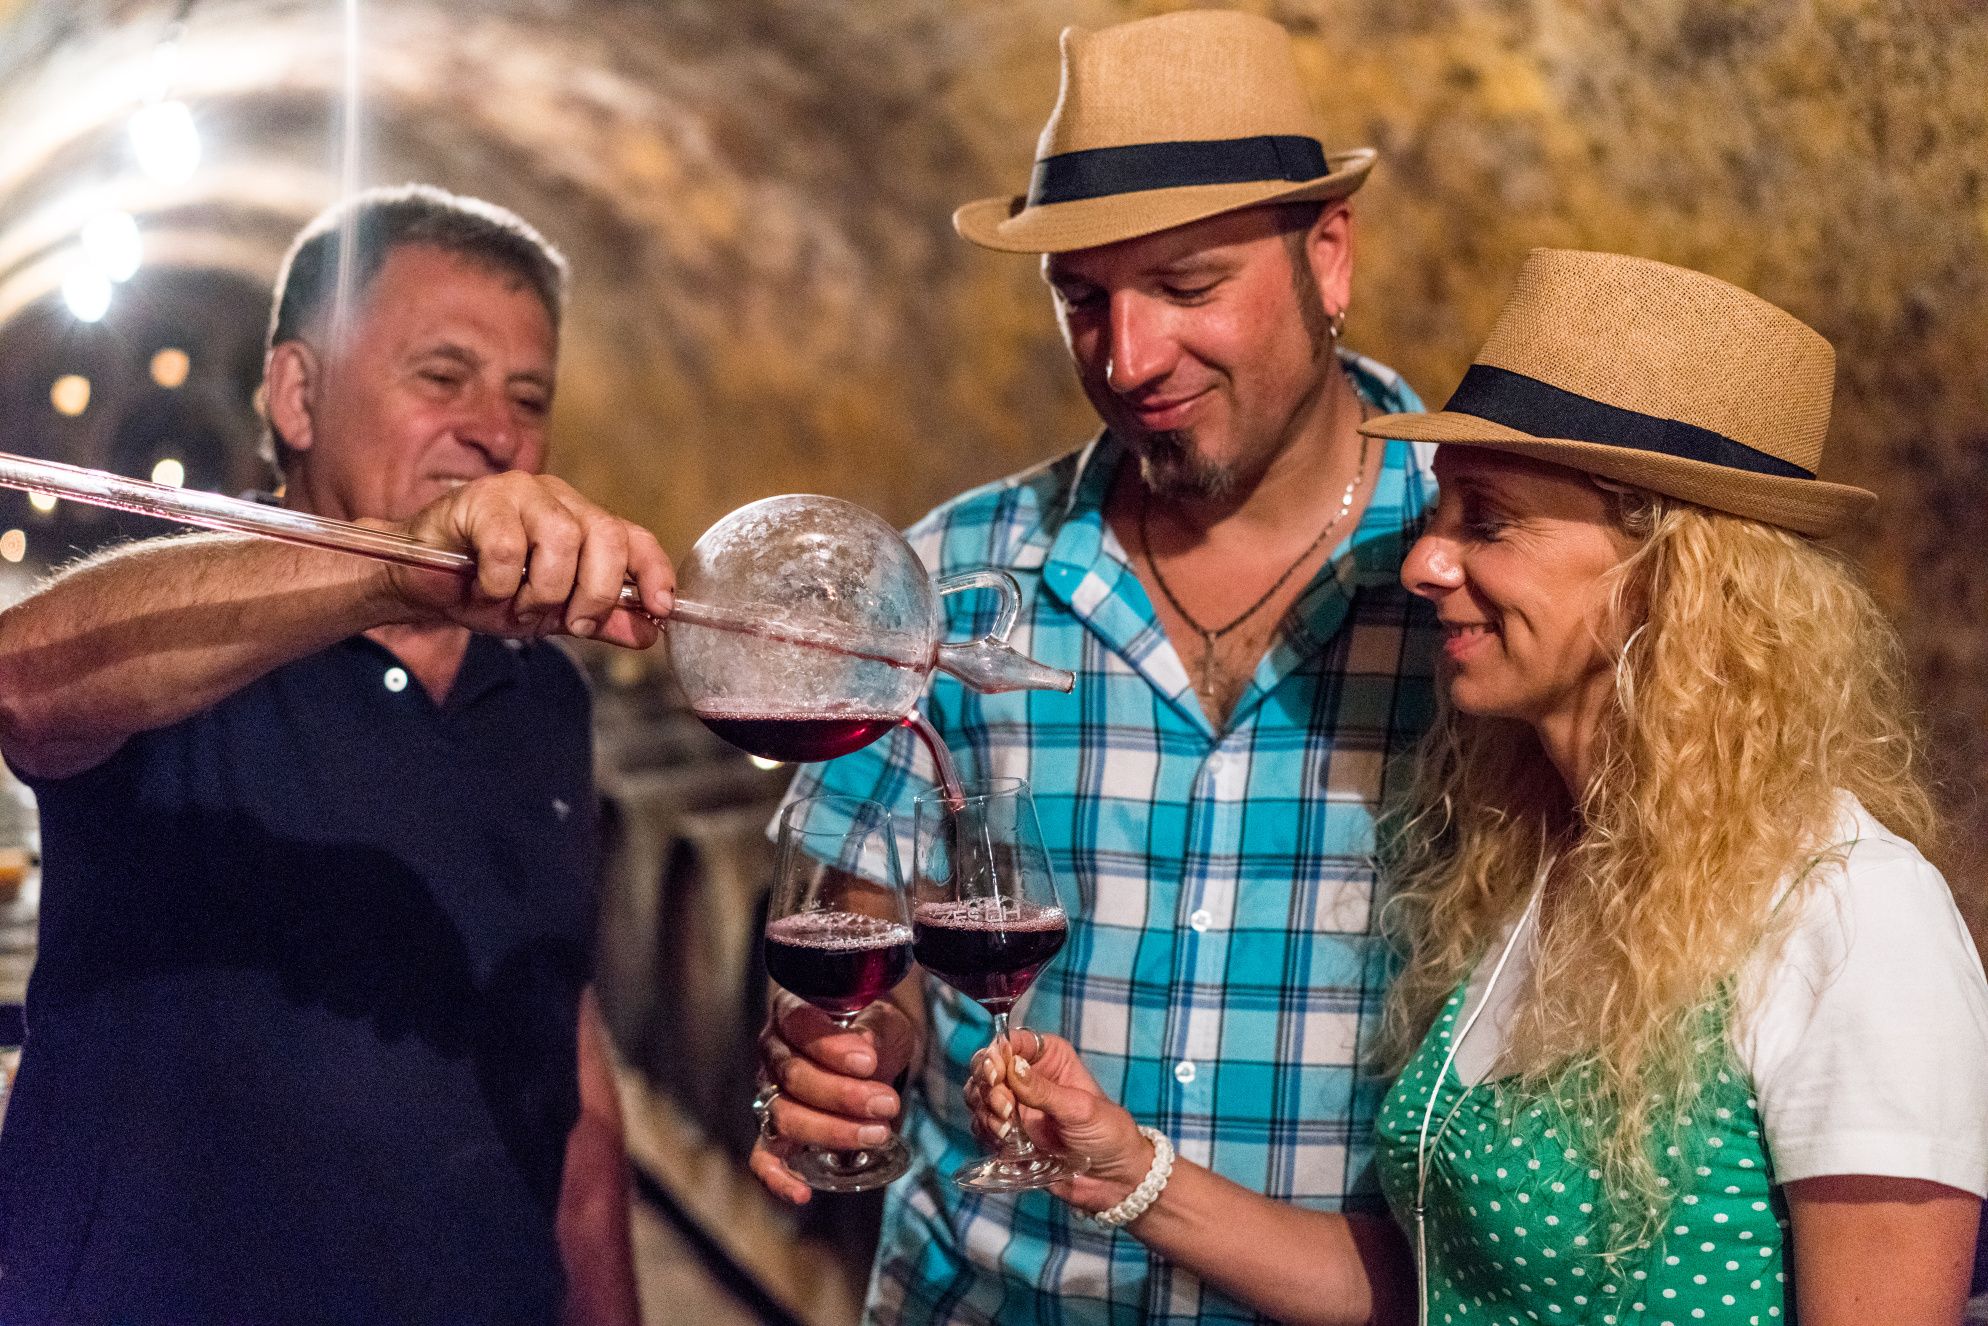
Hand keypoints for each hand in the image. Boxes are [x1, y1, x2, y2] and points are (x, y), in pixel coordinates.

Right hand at [380, 472, 673, 646]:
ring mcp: (520, 493)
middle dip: (595, 592)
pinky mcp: (480, 500)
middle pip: (605, 537)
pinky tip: (485, 587)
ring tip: (518, 605)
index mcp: (582, 522)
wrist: (421, 585)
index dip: (653, 572)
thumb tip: (649, 632)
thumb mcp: (551, 613)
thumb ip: (599, 619)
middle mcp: (558, 500)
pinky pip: (507, 547)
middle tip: (569, 622)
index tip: (660, 607)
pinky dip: (500, 583)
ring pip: (560, 540)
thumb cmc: (485, 590)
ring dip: (542, 590)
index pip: (634, 538)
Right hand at [748, 991, 916, 1205]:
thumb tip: (866, 1050)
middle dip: (843, 1096)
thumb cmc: (873, 1032)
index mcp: (792, 1013)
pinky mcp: (774, 1132)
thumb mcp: (883, 1021)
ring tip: (878, 1133)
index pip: (800, 1027)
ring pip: (785, 1117)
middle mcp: (773, 1053)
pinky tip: (802, 1193)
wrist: (872, 1054)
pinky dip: (778, 1178)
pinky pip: (763, 1157)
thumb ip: (874, 1031)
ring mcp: (770, 1094)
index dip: (832, 1048)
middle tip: (886, 1104)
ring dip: (832, 1131)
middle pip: (795, 1078)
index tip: (869, 1062)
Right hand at [967, 1030, 1154, 1212]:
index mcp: (1049, 1057)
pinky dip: (987, 1132)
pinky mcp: (1008, 1133)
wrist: (1113, 1180)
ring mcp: (1016, 1105)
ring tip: (1008, 1129)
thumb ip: (1043, 1091)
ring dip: (986, 1112)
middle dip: (988, 1087)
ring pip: (979, 1096)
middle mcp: (1028, 1076)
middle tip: (1005, 1108)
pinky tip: (1008, 1142)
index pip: (1010, 1042)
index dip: (996, 1055)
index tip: (995, 1074)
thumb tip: (1012, 1067)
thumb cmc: (1108, 1134)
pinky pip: (982, 1125)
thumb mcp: (1080, 1109)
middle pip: (987, 1068)